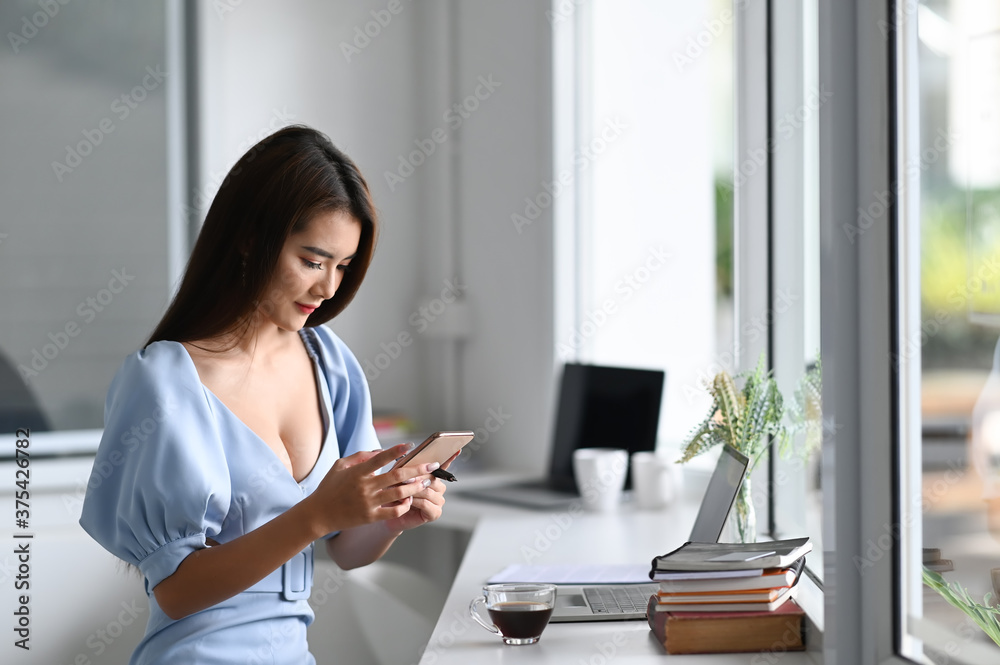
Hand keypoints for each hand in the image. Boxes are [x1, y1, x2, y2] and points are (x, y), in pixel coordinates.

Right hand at [306, 443, 437, 535]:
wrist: (318, 514)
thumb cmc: (329, 487)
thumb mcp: (340, 465)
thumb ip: (360, 456)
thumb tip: (380, 451)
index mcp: (358, 472)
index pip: (381, 458)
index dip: (397, 450)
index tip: (411, 445)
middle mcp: (364, 487)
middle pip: (396, 476)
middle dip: (417, 469)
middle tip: (432, 465)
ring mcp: (368, 503)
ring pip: (399, 494)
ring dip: (415, 487)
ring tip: (426, 482)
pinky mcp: (370, 517)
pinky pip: (393, 512)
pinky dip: (404, 505)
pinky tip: (410, 499)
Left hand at [382, 450, 459, 532]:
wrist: (389, 513)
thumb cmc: (394, 494)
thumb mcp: (399, 477)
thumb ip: (408, 470)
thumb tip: (414, 467)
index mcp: (433, 477)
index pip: (443, 465)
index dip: (450, 457)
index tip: (457, 449)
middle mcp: (439, 488)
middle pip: (432, 479)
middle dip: (417, 479)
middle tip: (403, 480)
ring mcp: (438, 500)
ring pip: (428, 491)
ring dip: (413, 491)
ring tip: (401, 492)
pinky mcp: (435, 513)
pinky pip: (426, 503)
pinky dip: (415, 502)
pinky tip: (407, 501)